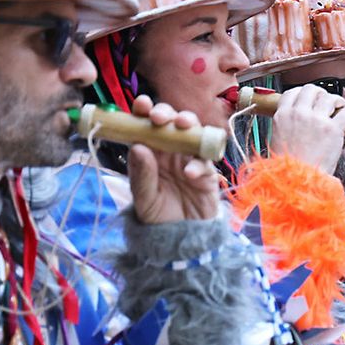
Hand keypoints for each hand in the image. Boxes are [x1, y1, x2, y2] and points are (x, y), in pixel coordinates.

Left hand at [126, 95, 221, 222]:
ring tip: (182, 126)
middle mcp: (171, 152)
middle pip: (172, 123)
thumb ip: (140, 174)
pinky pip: (206, 162)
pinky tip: (188, 172)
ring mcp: (190, 161)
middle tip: (160, 117)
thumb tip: (137, 146)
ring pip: (194, 134)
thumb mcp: (142, 198)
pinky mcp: (207, 175)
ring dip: (189, 125)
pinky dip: (198, 164)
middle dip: (167, 113)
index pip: (147, 125)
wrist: (181, 240)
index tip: (141, 104)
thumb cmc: (158, 217)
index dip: (145, 111)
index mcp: (151, 152)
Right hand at [268, 85, 344, 175]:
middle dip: (320, 93)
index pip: (293, 92)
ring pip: (329, 97)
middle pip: (311, 90)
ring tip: (341, 106)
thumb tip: (295, 125)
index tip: (308, 97)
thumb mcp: (277, 140)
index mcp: (282, 116)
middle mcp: (299, 114)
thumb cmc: (286, 167)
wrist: (295, 180)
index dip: (302, 93)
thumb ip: (285, 127)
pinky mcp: (333, 129)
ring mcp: (317, 120)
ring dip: (336, 100)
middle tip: (326, 101)